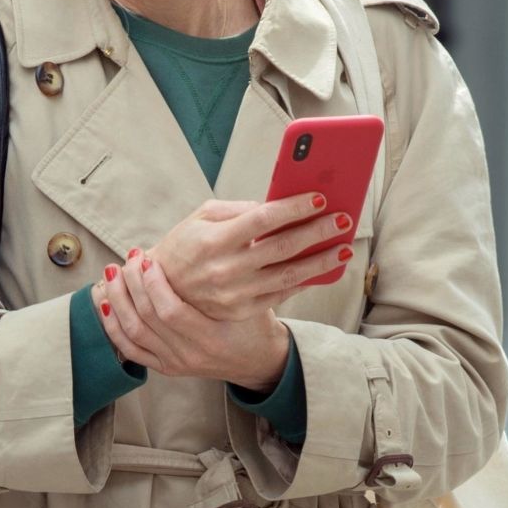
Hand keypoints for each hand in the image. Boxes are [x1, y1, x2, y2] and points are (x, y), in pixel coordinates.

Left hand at [90, 251, 291, 391]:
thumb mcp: (255, 298)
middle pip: (146, 318)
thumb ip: (240, 269)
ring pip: (132, 333)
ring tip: (110, 274)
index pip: (171, 311)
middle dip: (131, 285)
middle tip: (127, 259)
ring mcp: (176, 363)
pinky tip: (105, 304)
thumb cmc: (256, 323)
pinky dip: (113, 327)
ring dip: (117, 301)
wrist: (258, 360)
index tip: (149, 260)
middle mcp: (190, 354)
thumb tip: (233, 228)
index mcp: (212, 337)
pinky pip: (130, 351)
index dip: (153, 284)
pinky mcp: (166, 368)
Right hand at [147, 191, 355, 320]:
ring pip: (289, 275)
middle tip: (343, 218)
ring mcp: (234, 293)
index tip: (320, 198)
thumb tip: (275, 205)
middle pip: (282, 247)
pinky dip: (305, 282)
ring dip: (321, 261)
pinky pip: (281, 294)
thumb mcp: (201, 216)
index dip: (294, 208)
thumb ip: (237, 209)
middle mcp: (225, 268)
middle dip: (318, 231)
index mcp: (214, 240)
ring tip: (345, 248)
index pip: (263, 220)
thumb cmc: (185, 244)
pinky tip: (323, 270)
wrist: (162, 287)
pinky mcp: (241, 310)